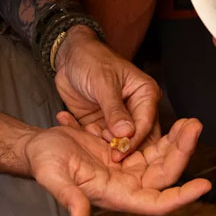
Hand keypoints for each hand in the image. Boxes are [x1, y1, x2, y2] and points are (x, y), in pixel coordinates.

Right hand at [25, 116, 210, 215]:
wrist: (39, 147)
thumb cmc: (44, 162)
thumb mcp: (53, 176)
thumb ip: (69, 196)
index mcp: (115, 195)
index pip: (156, 203)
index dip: (180, 197)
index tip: (203, 185)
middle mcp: (126, 184)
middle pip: (165, 173)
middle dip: (182, 152)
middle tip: (194, 126)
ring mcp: (127, 168)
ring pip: (162, 158)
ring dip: (177, 141)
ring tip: (191, 122)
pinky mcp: (125, 152)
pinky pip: (152, 146)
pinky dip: (165, 135)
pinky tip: (175, 121)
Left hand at [54, 25, 161, 160]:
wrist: (69, 57)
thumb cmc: (91, 60)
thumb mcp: (103, 83)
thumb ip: (114, 109)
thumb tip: (126, 134)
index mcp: (145, 94)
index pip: (145, 124)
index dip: (134, 141)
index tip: (120, 153)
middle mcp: (136, 109)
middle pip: (138, 138)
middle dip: (123, 148)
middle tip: (106, 157)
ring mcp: (119, 119)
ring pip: (119, 142)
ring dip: (104, 145)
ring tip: (88, 135)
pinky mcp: (102, 124)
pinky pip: (100, 140)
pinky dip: (91, 140)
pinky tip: (78, 131)